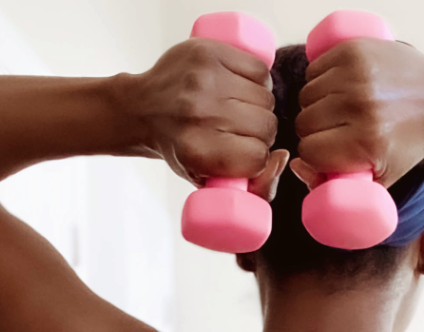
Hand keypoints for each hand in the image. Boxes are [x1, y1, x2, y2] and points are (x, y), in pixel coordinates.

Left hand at [122, 38, 286, 199]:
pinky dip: (256, 79)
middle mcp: (200, 113)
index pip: (258, 157)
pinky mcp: (209, 53)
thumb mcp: (209, 179)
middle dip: (259, 130)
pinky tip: (239, 86)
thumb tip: (283, 157)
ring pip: (266, 97)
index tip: (241, 154)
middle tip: (237, 129)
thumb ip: (252, 186)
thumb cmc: (178, 145)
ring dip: (258, 104)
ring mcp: (204, 79)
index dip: (256, 157)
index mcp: (198, 149)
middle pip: (267, 125)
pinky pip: (260, 69)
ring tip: (237, 106)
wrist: (140, 108)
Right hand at [291, 39, 423, 187]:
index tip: (332, 151)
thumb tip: (295, 165)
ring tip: (341, 107)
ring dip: (317, 104)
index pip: (309, 151)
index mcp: (366, 141)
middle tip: (339, 129)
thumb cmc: (410, 141)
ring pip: (305, 94)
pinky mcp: (354, 50)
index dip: (317, 155)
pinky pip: (314, 68)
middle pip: (304, 122)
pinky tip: (341, 86)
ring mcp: (357, 74)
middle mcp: (361, 105)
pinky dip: (321, 79)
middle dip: (316, 130)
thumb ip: (334, 183)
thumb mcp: (381, 176)